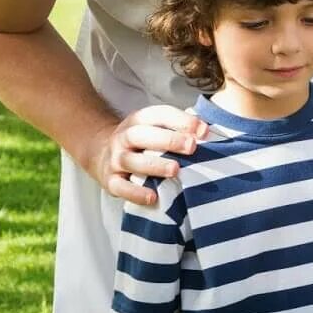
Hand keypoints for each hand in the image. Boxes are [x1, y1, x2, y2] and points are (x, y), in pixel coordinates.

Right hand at [83, 105, 208, 205]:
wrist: (101, 153)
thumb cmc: (143, 142)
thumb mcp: (156, 127)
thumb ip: (180, 129)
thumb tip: (211, 134)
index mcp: (139, 120)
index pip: (158, 115)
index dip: (182, 120)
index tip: (205, 131)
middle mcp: (124, 137)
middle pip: (141, 135)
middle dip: (168, 140)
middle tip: (192, 146)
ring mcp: (115, 159)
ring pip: (131, 161)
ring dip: (154, 165)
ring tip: (175, 170)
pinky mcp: (110, 180)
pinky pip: (120, 187)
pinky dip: (135, 193)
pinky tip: (152, 197)